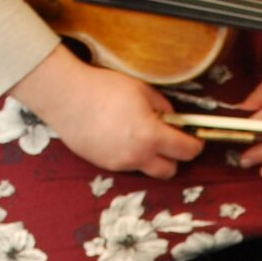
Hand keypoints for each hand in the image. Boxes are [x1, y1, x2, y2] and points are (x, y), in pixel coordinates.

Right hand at [8, 49, 203, 178]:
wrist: (66, 98)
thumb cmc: (103, 89)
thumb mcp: (141, 90)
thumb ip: (163, 107)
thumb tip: (172, 119)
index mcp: (151, 136)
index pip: (185, 151)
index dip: (194, 145)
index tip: (195, 140)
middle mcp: (137, 156)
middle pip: (169, 171)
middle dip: (173, 158)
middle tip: (168, 141)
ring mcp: (120, 163)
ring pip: (146, 169)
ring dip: (150, 158)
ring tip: (139, 135)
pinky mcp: (104, 165)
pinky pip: (126, 165)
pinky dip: (130, 155)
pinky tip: (119, 136)